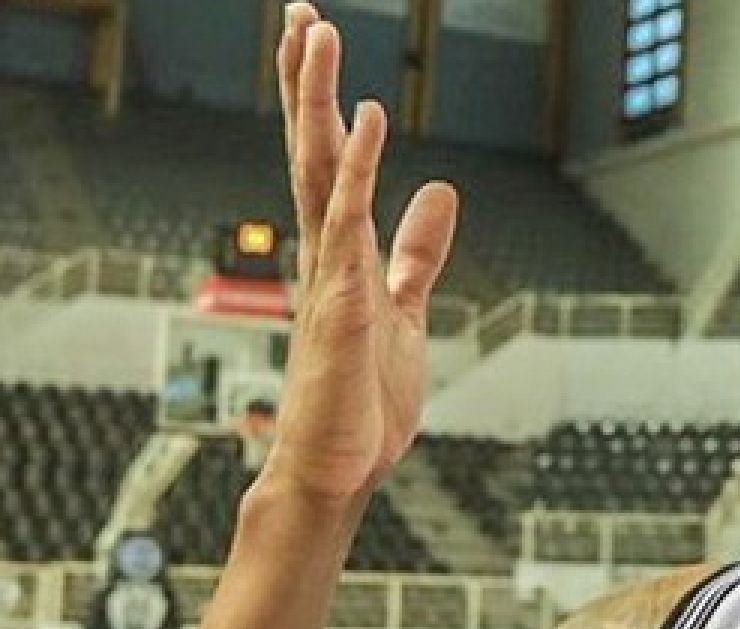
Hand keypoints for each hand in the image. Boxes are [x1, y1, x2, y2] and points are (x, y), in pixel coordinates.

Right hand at [267, 2, 457, 502]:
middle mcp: (325, 255)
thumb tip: (438, 192)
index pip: (327, 161)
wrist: (337, 472)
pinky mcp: (344, 307)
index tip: (316, 44)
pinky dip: (358, 173)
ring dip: (317, 104)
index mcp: (339, 255)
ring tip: (317, 37)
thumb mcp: (405, 308)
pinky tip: (368, 123)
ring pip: (318, 174)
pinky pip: (349, 228)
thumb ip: (418, 253)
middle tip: (301, 13)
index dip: (323, 102)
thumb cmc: (361, 404)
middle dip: (306, 81)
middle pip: (311, 151)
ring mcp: (329, 277)